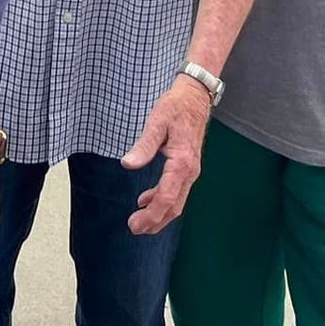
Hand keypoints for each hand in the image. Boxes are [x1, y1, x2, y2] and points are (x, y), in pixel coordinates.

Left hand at [120, 77, 212, 233]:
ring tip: (139, 221)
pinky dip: (162, 200)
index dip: (151, 214)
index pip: (167, 197)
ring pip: (177, 202)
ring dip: (159, 214)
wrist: (196, 96)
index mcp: (181, 162)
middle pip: (174, 206)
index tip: (135, 223)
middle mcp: (190, 171)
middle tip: (134, 228)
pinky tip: (146, 200)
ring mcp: (191, 170)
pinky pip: (177, 191)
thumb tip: (128, 164)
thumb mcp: (157, 122)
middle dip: (155, 221)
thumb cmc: (176, 106)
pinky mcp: (187, 167)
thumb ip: (144, 146)